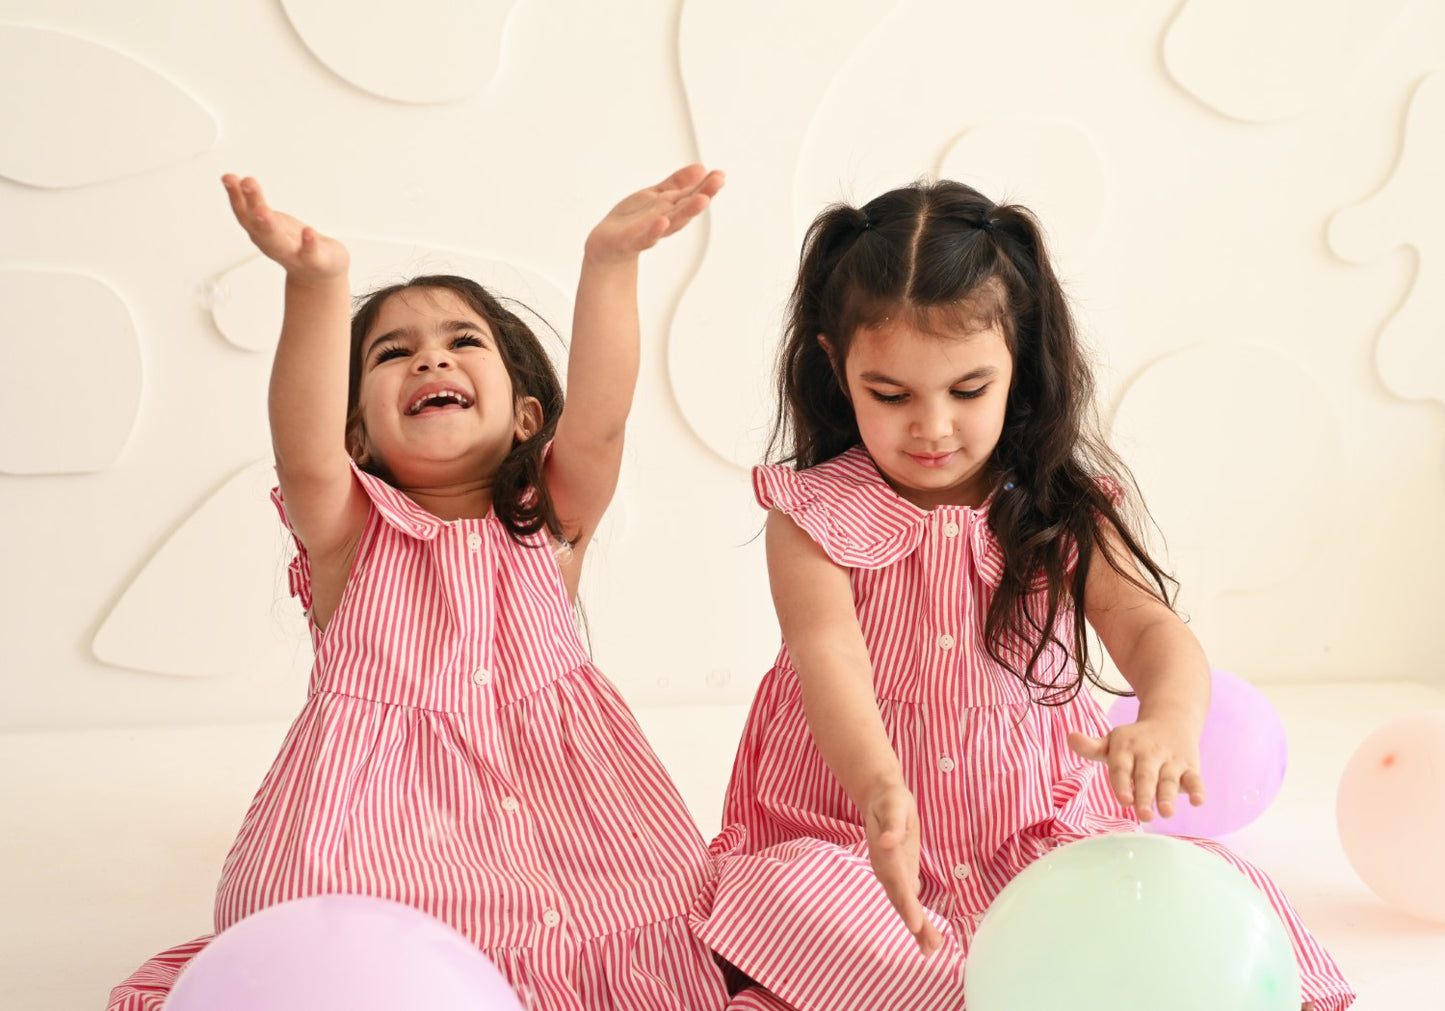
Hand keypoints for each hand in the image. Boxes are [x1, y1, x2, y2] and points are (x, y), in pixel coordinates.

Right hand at [222, 174, 348, 282]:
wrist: (318, 274)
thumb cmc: (294, 244)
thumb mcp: (269, 220)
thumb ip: (253, 201)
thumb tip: (229, 177)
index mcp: (260, 233)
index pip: (243, 213)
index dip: (235, 196)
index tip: (229, 178)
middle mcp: (272, 244)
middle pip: (258, 226)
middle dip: (252, 204)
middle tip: (247, 184)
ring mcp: (293, 254)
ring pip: (279, 242)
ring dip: (270, 226)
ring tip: (263, 210)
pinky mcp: (315, 261)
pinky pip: (310, 254)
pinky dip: (308, 243)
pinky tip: (308, 231)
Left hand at [583, 164, 724, 265]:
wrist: (608, 245)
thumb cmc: (633, 220)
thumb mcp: (657, 196)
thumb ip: (678, 183)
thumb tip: (701, 167)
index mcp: (671, 208)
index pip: (692, 194)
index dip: (707, 185)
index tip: (720, 174)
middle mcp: (665, 220)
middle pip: (687, 207)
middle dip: (704, 194)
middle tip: (718, 182)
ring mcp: (651, 231)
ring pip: (673, 222)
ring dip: (688, 211)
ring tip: (702, 199)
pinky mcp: (633, 242)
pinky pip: (646, 237)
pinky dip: (655, 231)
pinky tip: (663, 221)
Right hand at [863, 783, 942, 955]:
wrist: (880, 797)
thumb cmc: (889, 800)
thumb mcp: (893, 805)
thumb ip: (892, 824)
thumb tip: (887, 840)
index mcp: (885, 856)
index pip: (898, 884)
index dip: (907, 905)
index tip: (916, 925)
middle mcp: (887, 869)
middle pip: (901, 901)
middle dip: (915, 925)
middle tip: (931, 947)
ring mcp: (893, 873)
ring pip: (904, 904)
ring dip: (916, 926)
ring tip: (930, 948)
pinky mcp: (902, 872)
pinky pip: (909, 898)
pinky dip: (916, 916)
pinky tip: (924, 933)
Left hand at [1068, 718, 1205, 821]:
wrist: (1171, 720)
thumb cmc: (1134, 742)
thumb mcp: (1112, 742)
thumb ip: (1092, 747)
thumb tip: (1070, 737)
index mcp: (1126, 747)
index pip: (1121, 767)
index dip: (1122, 783)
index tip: (1124, 800)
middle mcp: (1149, 753)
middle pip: (1146, 776)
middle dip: (1145, 795)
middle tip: (1143, 816)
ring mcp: (1170, 760)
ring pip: (1169, 780)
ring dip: (1168, 796)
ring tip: (1166, 812)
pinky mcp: (1190, 766)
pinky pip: (1195, 778)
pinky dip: (1198, 789)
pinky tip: (1198, 801)